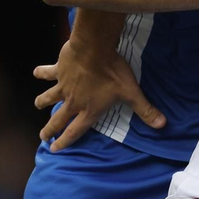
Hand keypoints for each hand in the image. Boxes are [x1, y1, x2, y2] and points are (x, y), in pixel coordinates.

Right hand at [33, 32, 164, 151]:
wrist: (95, 49)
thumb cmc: (113, 72)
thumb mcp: (132, 92)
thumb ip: (145, 110)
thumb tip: (162, 125)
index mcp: (89, 110)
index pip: (75, 130)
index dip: (65, 141)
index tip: (54, 148)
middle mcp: (73, 101)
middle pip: (58, 119)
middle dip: (50, 130)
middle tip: (42, 137)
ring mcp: (63, 86)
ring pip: (49, 97)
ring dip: (43, 101)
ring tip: (38, 104)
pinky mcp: (58, 70)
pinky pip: (47, 72)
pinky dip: (41, 72)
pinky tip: (37, 72)